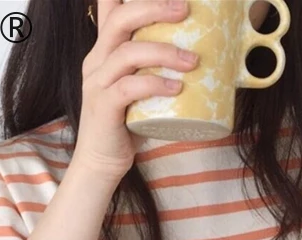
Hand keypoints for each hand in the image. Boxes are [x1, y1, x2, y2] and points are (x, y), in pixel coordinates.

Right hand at [74, 0, 200, 179]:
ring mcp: (98, 83)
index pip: (111, 9)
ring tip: (193, 62)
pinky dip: (154, 84)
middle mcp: (97, 60)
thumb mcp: (141, 90)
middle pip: (120, 18)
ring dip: (164, 52)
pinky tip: (176, 88)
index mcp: (105, 50)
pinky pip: (128, 88)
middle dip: (154, 8)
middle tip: (185, 9)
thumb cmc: (128, 125)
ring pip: (127, 53)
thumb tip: (203, 58)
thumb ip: (158, 70)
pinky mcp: (103, 107)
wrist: (102, 162)